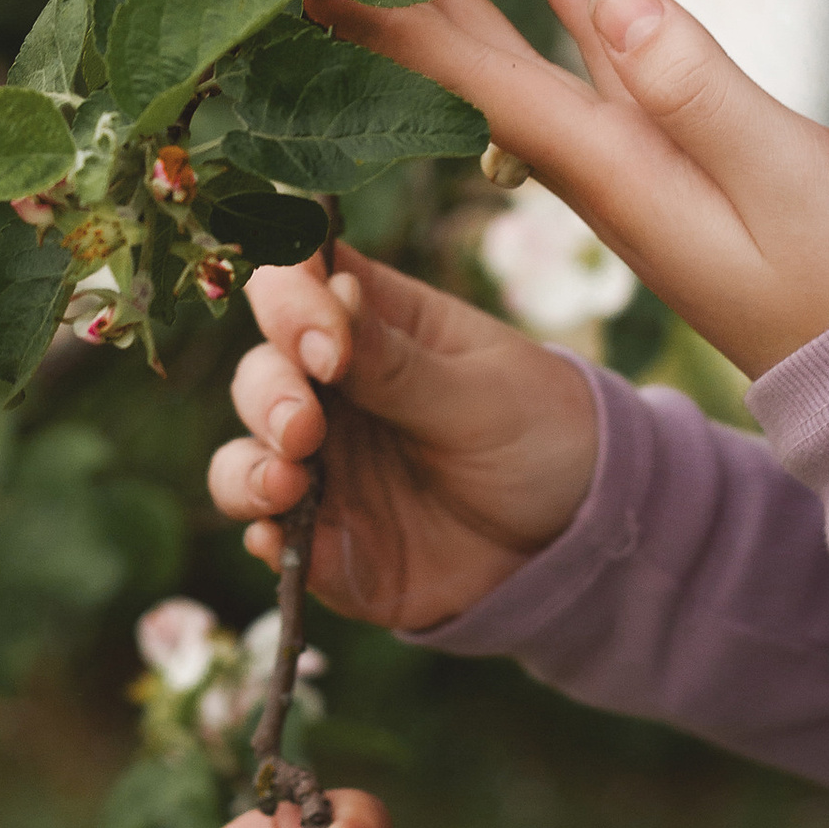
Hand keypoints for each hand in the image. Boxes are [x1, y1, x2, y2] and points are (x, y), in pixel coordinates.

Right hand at [208, 248, 599, 631]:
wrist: (583, 537)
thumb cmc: (543, 433)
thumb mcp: (483, 394)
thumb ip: (400, 362)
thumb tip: (333, 290)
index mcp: (372, 326)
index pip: (294, 285)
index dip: (287, 302)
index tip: (323, 344)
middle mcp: (333, 393)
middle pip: (260, 374)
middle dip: (268, 396)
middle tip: (304, 428)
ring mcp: (326, 468)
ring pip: (245, 457)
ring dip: (248, 470)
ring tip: (285, 486)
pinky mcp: (331, 540)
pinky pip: (272, 538)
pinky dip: (267, 539)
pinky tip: (284, 542)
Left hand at [318, 0, 828, 380]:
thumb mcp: (786, 178)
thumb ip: (698, 90)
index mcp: (612, 178)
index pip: (469, 85)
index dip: (388, 27)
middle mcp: (606, 179)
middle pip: (475, 81)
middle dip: (395, 18)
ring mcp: (645, 177)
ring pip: (530, 77)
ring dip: (465, 16)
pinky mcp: (690, 173)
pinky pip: (606, 82)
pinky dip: (572, 25)